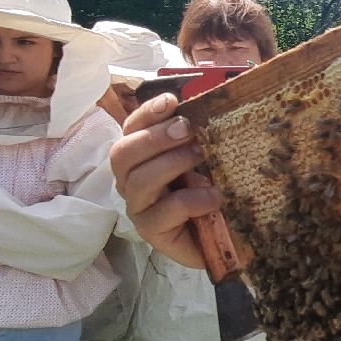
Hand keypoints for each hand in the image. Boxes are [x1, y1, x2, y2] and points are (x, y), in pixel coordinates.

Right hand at [109, 93, 223, 268]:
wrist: (218, 240)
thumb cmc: (205, 193)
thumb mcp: (202, 160)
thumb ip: (195, 138)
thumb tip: (203, 111)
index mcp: (139, 157)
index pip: (131, 128)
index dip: (147, 112)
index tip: (172, 101)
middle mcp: (130, 180)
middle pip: (123, 153)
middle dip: (155, 137)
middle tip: (188, 130)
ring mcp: (138, 207)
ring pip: (140, 180)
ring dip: (173, 163)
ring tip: (201, 157)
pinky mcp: (151, 232)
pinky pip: (167, 210)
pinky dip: (194, 199)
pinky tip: (214, 197)